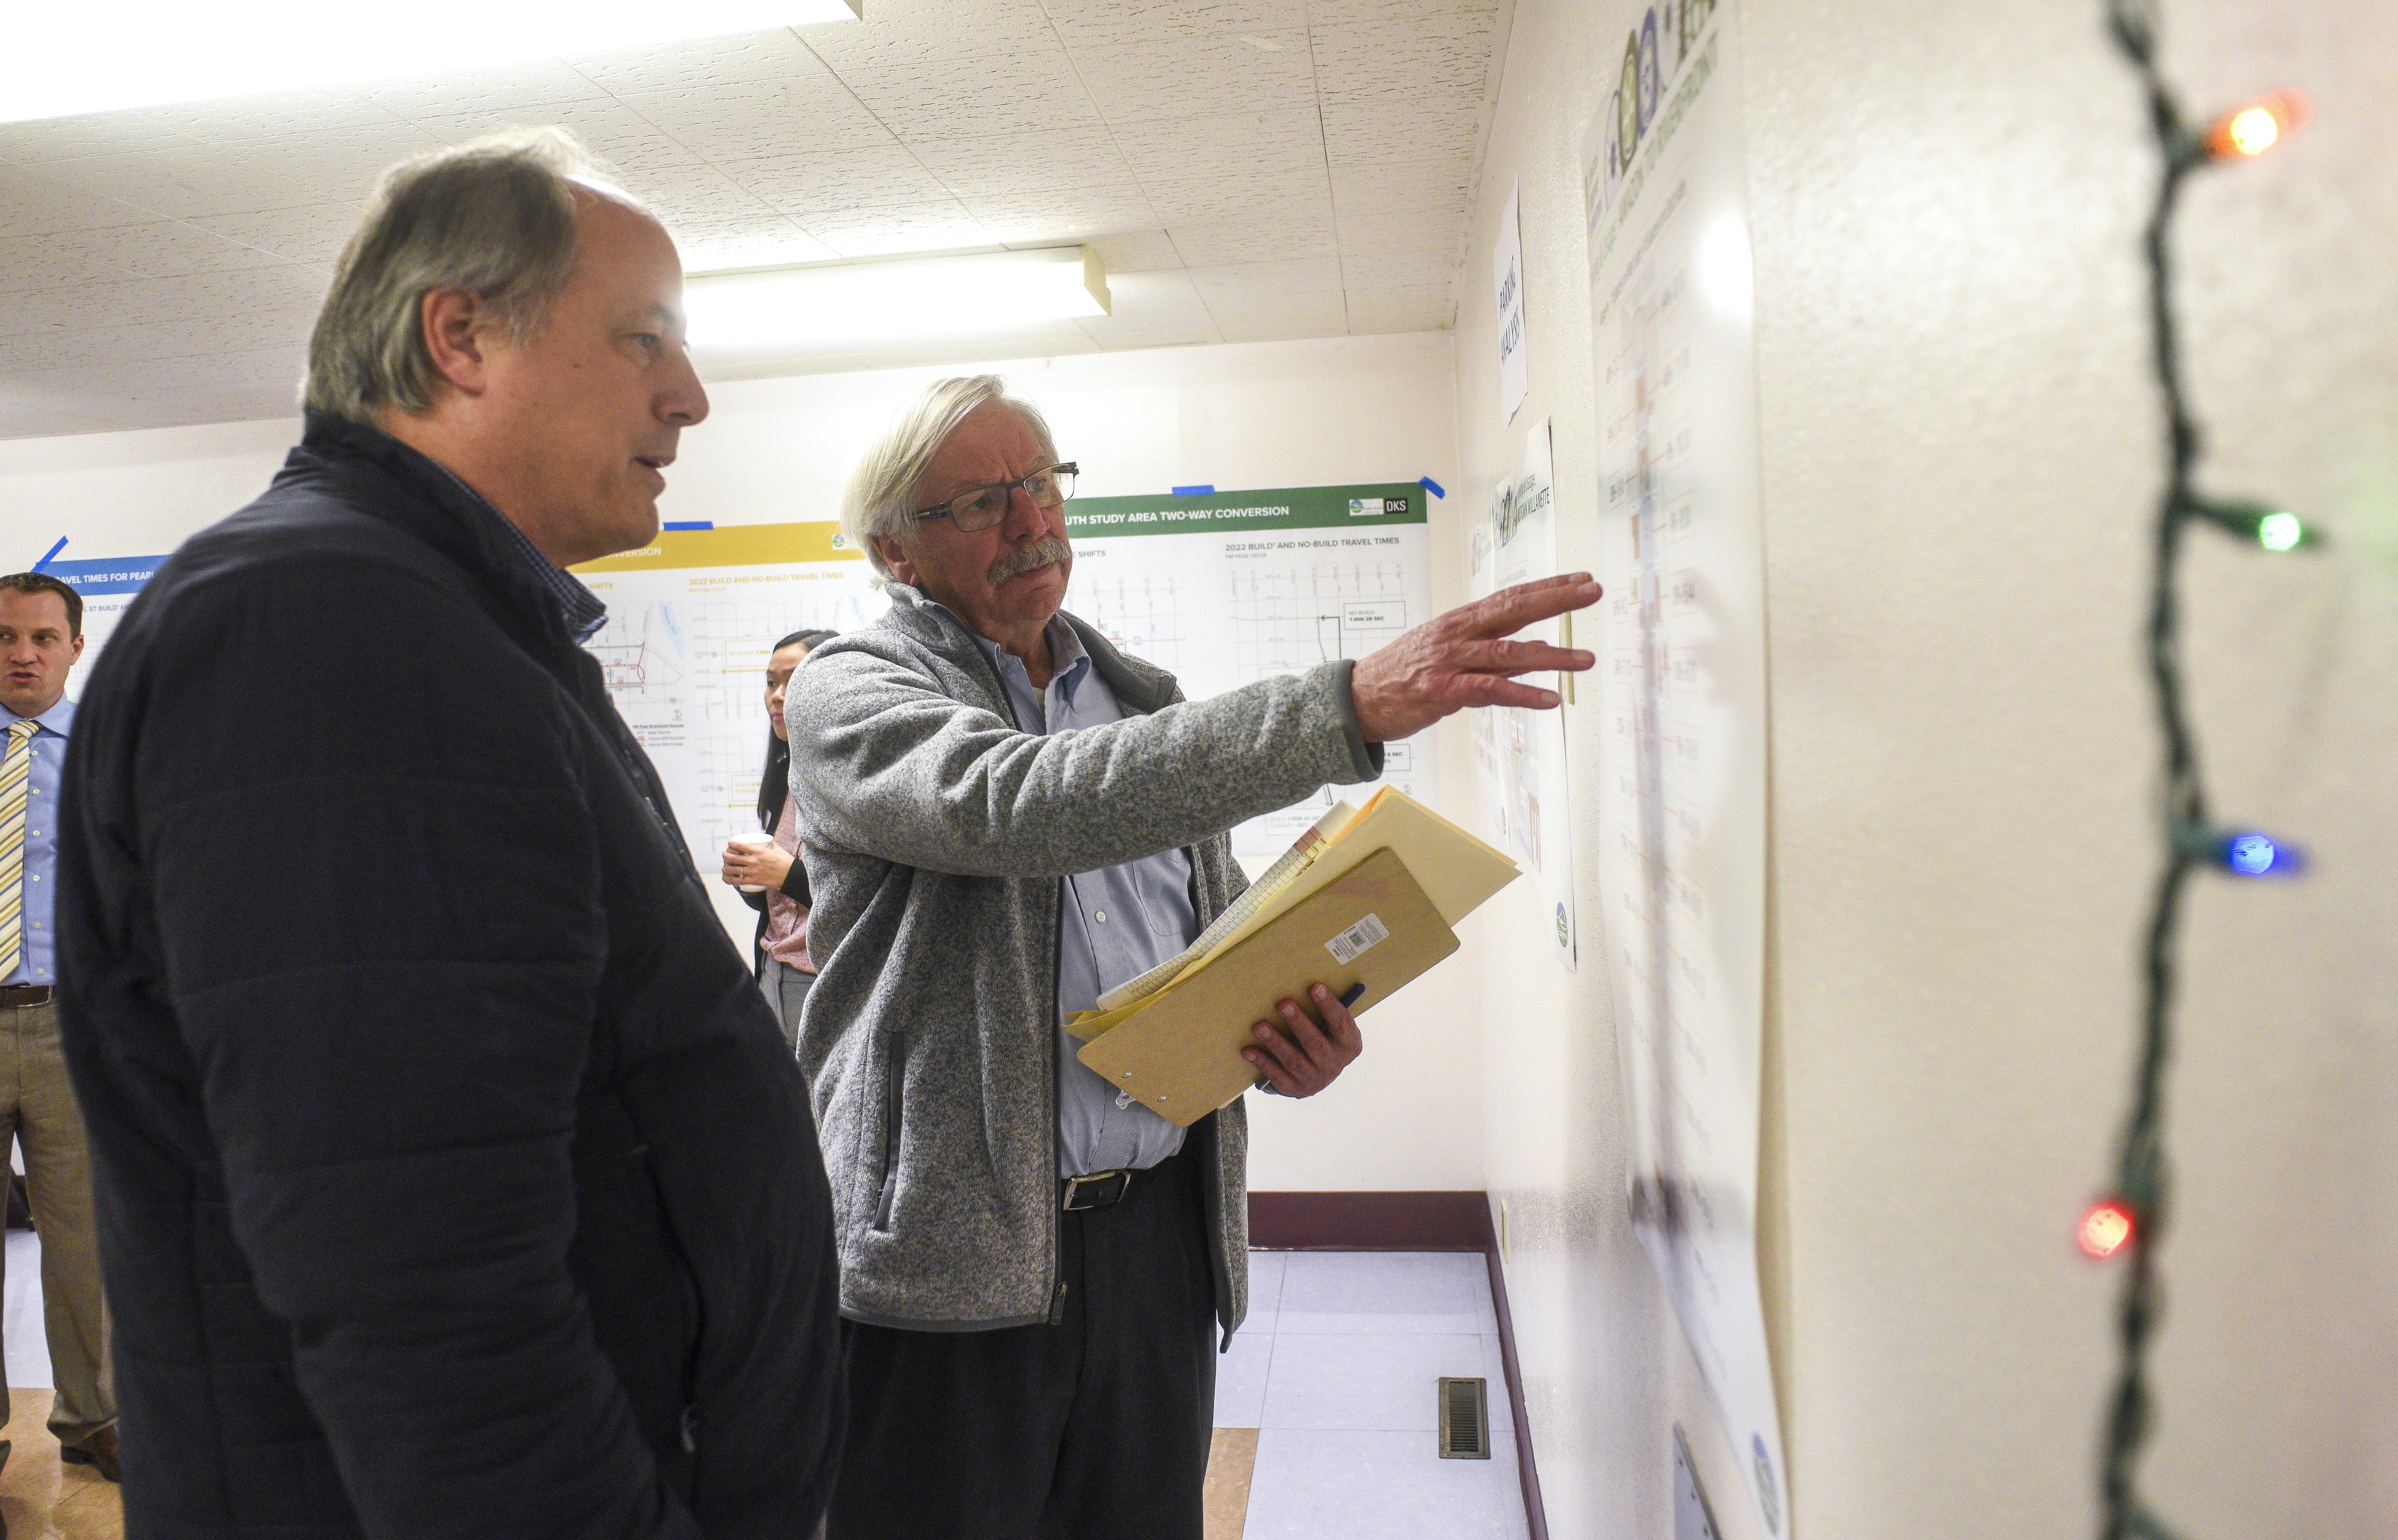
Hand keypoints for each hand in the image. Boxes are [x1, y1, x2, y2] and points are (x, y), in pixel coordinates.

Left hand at [720, 841, 794, 889]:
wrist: (790, 875)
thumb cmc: (785, 861)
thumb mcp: (777, 848)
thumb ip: (770, 843)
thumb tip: (767, 840)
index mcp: (759, 851)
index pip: (740, 845)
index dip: (732, 843)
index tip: (730, 843)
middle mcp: (754, 861)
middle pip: (733, 857)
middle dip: (726, 855)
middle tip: (725, 854)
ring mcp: (753, 871)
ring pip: (733, 869)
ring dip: (726, 867)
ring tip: (725, 866)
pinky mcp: (754, 880)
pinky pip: (738, 881)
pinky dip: (731, 879)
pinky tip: (729, 877)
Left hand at [1242, 983, 1363, 1097]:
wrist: (1319, 1076)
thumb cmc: (1325, 1040)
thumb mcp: (1333, 1028)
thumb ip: (1326, 1012)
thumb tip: (1308, 983)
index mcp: (1349, 1045)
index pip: (1342, 1024)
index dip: (1329, 1006)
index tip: (1315, 987)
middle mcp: (1334, 1065)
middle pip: (1315, 1043)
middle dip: (1298, 1023)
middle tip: (1282, 1004)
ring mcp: (1315, 1080)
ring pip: (1294, 1060)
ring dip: (1275, 1042)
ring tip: (1259, 1026)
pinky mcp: (1296, 1090)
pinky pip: (1277, 1075)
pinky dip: (1262, 1062)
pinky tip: (1248, 1050)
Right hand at [1349, 573, 1600, 742]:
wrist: (1355, 699)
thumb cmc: (1403, 676)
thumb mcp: (1448, 655)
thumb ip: (1491, 655)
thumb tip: (1534, 655)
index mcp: (1461, 621)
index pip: (1511, 597)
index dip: (1549, 588)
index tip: (1583, 579)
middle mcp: (1459, 634)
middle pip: (1514, 610)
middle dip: (1556, 600)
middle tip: (1594, 591)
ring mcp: (1450, 661)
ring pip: (1509, 653)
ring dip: (1552, 655)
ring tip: (1586, 660)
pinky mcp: (1442, 692)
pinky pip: (1489, 690)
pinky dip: (1522, 694)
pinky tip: (1550, 699)